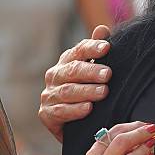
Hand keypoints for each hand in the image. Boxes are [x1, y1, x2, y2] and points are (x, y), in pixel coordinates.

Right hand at [39, 25, 111, 141]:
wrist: (77, 126)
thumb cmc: (88, 93)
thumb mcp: (95, 72)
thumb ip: (97, 51)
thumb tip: (102, 29)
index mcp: (67, 61)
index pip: (79, 51)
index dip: (92, 48)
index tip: (107, 48)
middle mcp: (55, 76)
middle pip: (73, 70)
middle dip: (91, 71)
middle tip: (108, 74)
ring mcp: (49, 95)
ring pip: (68, 91)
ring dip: (86, 91)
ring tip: (103, 92)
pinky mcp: (46, 114)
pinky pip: (60, 111)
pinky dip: (75, 110)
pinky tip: (88, 109)